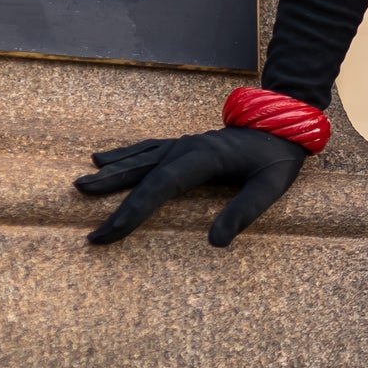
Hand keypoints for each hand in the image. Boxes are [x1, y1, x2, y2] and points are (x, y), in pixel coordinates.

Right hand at [78, 126, 307, 247]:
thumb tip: (215, 244)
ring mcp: (185, 143)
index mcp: (204, 157)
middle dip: (113, 201)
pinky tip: (103, 158)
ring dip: (111, 173)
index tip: (109, 232)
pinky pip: (148, 149)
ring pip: (140, 159)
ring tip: (81, 184)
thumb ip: (244, 213)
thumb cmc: (278, 159)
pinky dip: (125, 154)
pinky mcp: (187, 144)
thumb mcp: (270, 188)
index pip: (161, 187)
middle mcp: (187, 147)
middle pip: (143, 175)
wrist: (286, 123)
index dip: (133, 211)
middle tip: (89, 229)